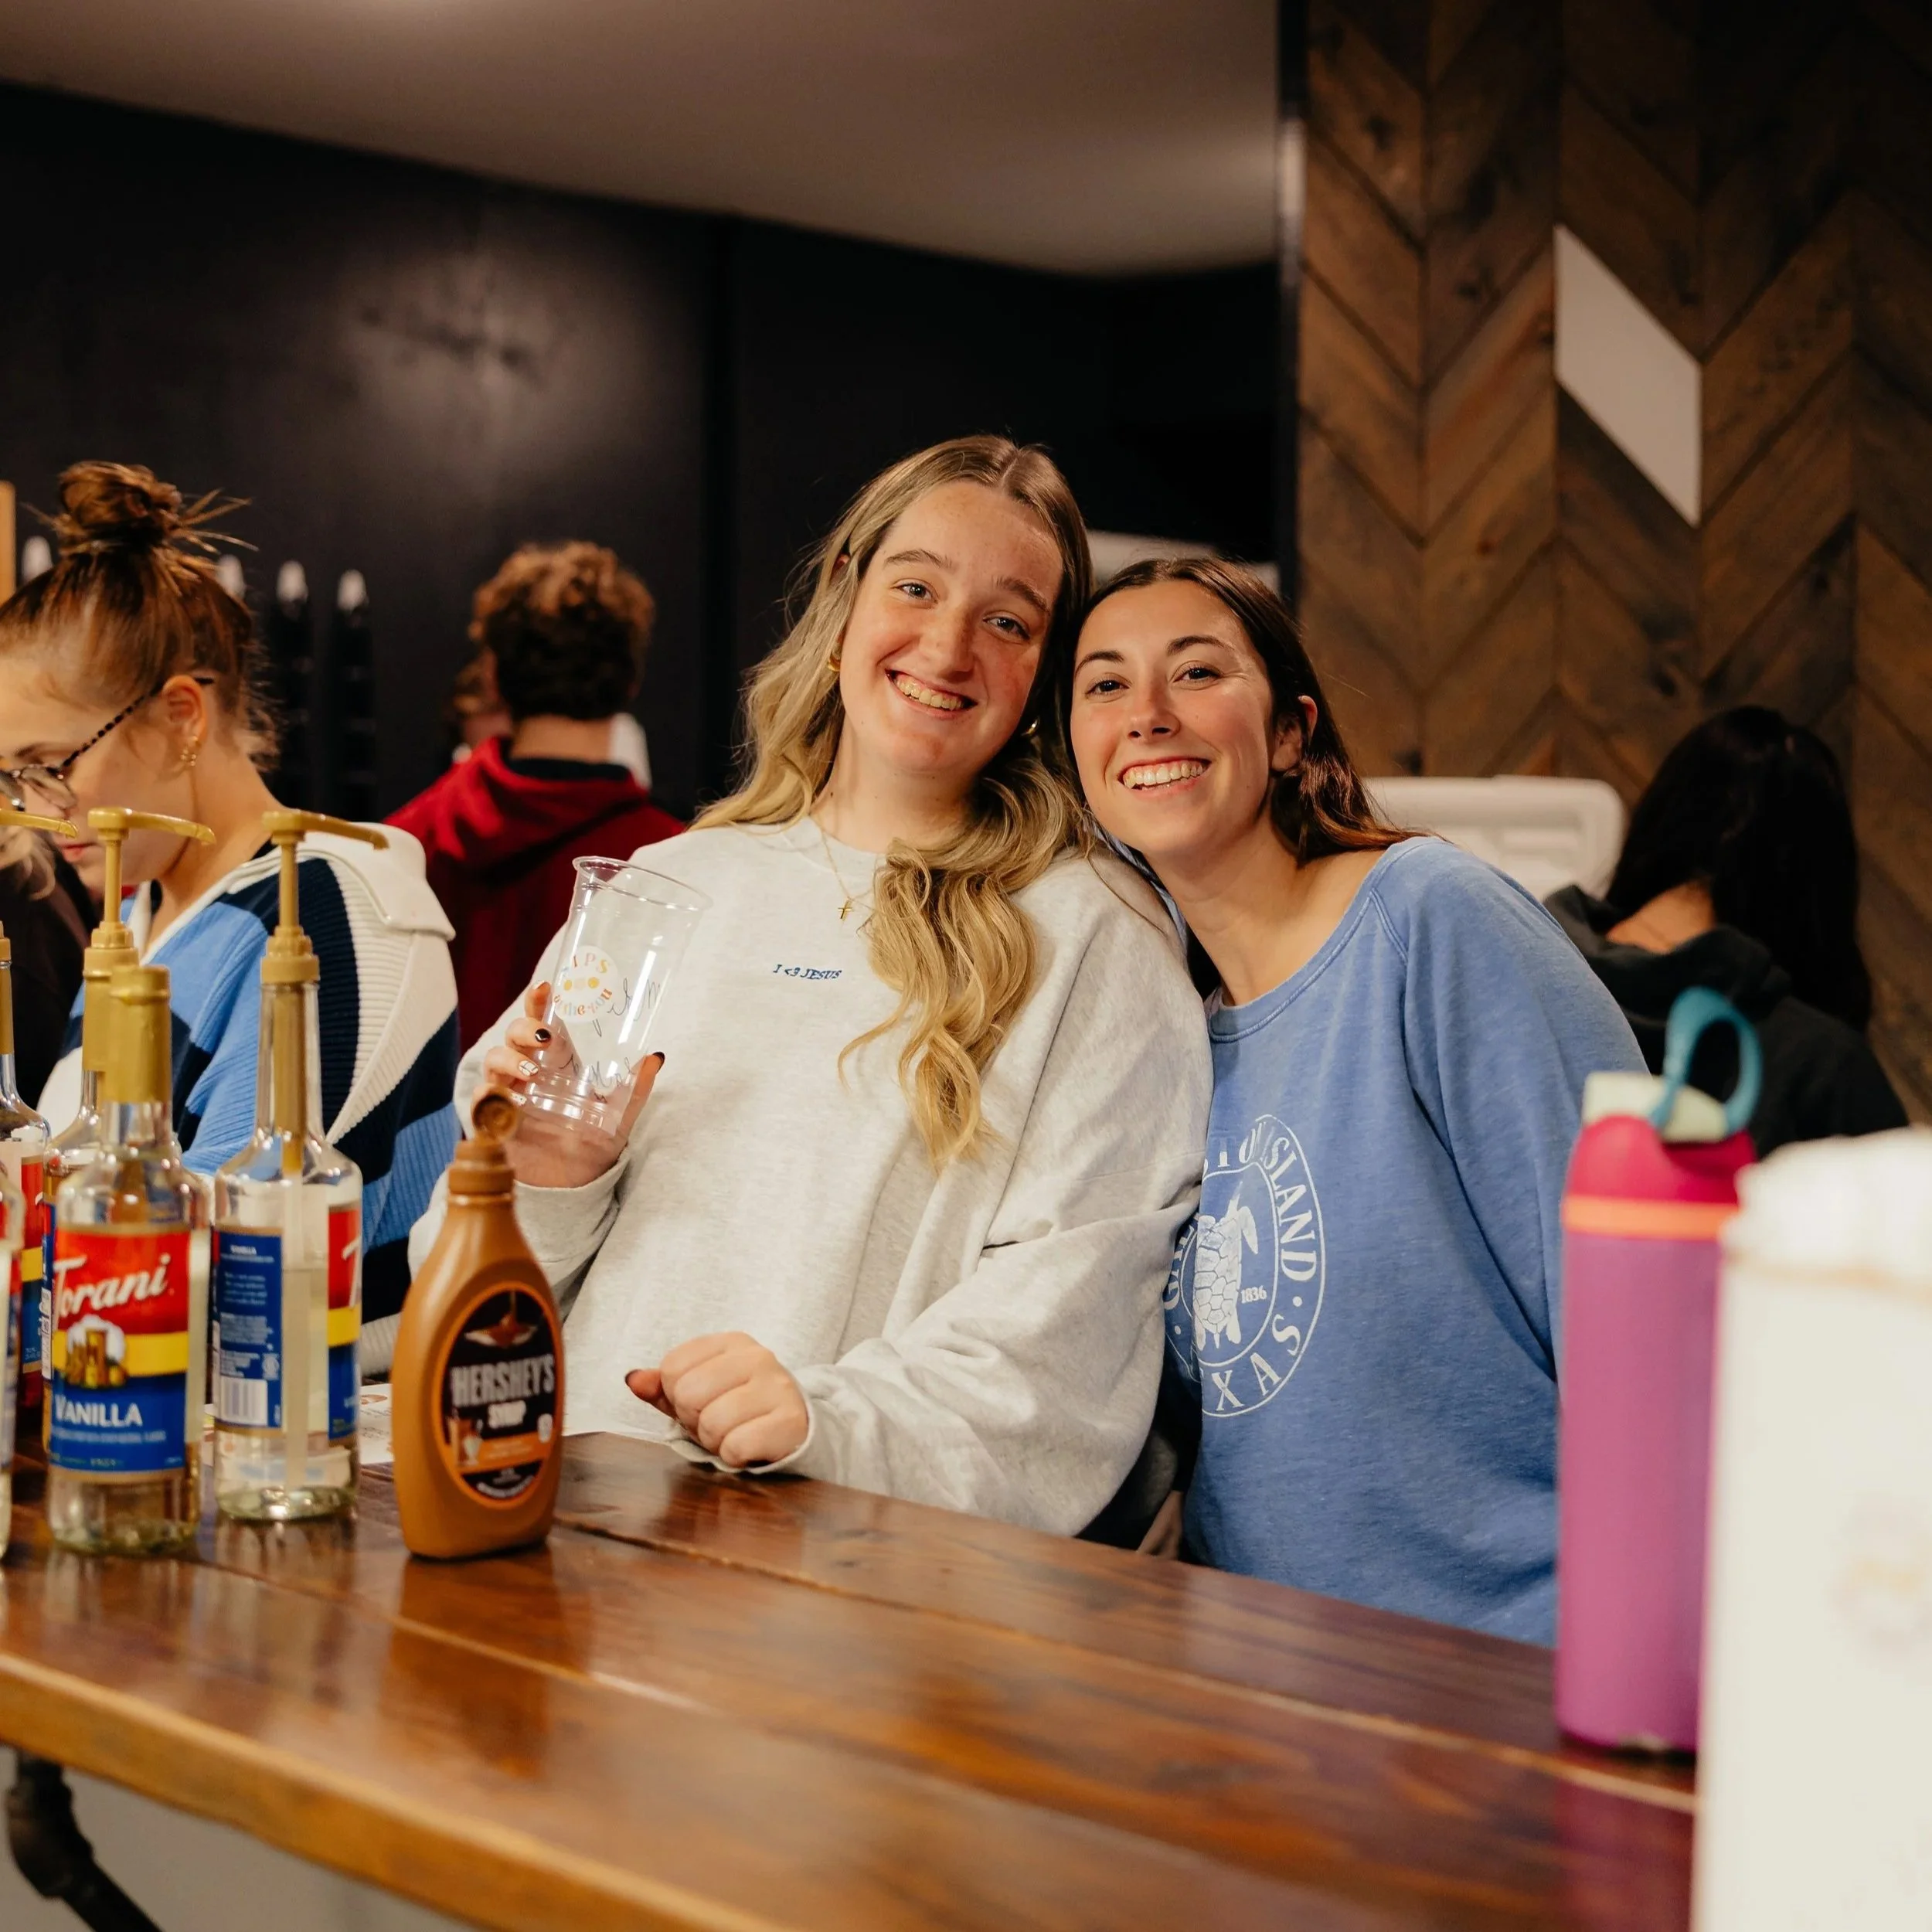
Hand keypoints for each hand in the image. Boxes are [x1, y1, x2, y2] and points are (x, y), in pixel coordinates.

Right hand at [480, 983, 660, 1188]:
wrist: (574, 1185)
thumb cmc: (591, 1142)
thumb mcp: (619, 1114)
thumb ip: (635, 1087)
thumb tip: (656, 1057)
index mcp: (557, 1064)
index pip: (543, 1024)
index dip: (539, 1003)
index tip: (546, 987)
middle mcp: (530, 1072)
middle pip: (515, 1036)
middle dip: (524, 1029)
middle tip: (544, 1037)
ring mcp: (511, 1094)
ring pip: (495, 1060)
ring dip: (509, 1059)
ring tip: (531, 1072)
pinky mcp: (497, 1120)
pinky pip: (482, 1101)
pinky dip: (488, 1094)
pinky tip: (501, 1095)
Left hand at [626, 1332, 809, 1468]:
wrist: (795, 1430)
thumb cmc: (740, 1409)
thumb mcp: (700, 1392)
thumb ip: (663, 1386)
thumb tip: (633, 1380)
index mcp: (732, 1342)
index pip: (672, 1368)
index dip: (678, 1395)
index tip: (704, 1402)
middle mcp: (758, 1357)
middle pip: (689, 1394)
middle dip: (696, 1419)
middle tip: (719, 1422)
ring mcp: (778, 1387)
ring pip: (712, 1423)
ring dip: (716, 1441)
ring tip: (735, 1433)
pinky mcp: (790, 1421)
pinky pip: (736, 1447)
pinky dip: (735, 1456)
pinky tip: (750, 1447)